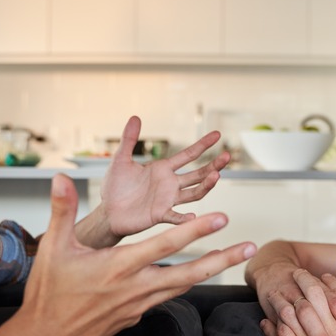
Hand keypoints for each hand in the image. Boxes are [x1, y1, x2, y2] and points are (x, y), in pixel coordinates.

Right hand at [0, 174, 255, 335]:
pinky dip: (182, 284)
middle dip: (222, 259)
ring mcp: (138, 306)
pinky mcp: (135, 316)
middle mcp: (136, 288)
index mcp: (119, 267)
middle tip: (249, 247)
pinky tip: (188, 277)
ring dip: (208, 271)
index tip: (222, 218)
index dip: (196, 230)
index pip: (166, 245)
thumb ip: (62, 210)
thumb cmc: (49, 294)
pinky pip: (165, 297)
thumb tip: (61, 178)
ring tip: (229, 259)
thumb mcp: (53, 249)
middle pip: (189, 272)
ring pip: (182, 286)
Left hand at [93, 115, 229, 243]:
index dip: (203, 145)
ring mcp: (167, 200)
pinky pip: (175, 217)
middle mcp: (169, 184)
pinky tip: (193, 216)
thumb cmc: (115, 187)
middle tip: (227, 156)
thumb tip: (135, 117)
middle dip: (213, 165)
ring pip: (194, 193)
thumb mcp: (121, 159)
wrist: (108, 212)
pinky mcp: (159, 215)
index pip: (188, 155)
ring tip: (216, 176)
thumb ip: (129, 140)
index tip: (217, 135)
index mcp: (163, 169)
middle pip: (197, 174)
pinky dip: (184, 218)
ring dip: (206, 186)